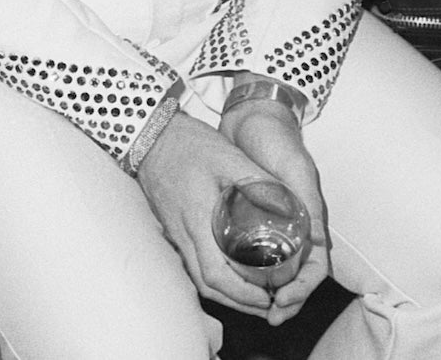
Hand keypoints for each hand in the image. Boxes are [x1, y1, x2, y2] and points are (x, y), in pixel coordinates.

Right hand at [134, 112, 303, 319]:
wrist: (151, 134)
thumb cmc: (188, 144)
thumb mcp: (228, 156)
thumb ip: (257, 180)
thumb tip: (289, 203)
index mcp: (198, 219)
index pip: (216, 273)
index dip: (242, 294)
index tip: (266, 298)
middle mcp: (184, 233)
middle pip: (207, 285)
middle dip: (238, 302)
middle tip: (266, 305)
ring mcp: (175, 232)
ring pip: (198, 277)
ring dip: (226, 293)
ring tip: (253, 296)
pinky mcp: (173, 227)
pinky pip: (193, 263)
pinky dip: (214, 277)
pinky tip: (230, 272)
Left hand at [217, 98, 330, 323]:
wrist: (253, 116)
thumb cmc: (278, 140)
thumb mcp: (295, 168)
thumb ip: (304, 200)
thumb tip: (316, 243)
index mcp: (310, 218)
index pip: (314, 268)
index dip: (302, 290)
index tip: (282, 302)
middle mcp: (296, 225)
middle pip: (297, 275)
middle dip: (287, 299)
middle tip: (268, 315)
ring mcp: (274, 221)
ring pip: (276, 267)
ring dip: (269, 290)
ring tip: (253, 306)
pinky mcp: (252, 214)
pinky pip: (255, 250)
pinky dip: (250, 269)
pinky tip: (235, 279)